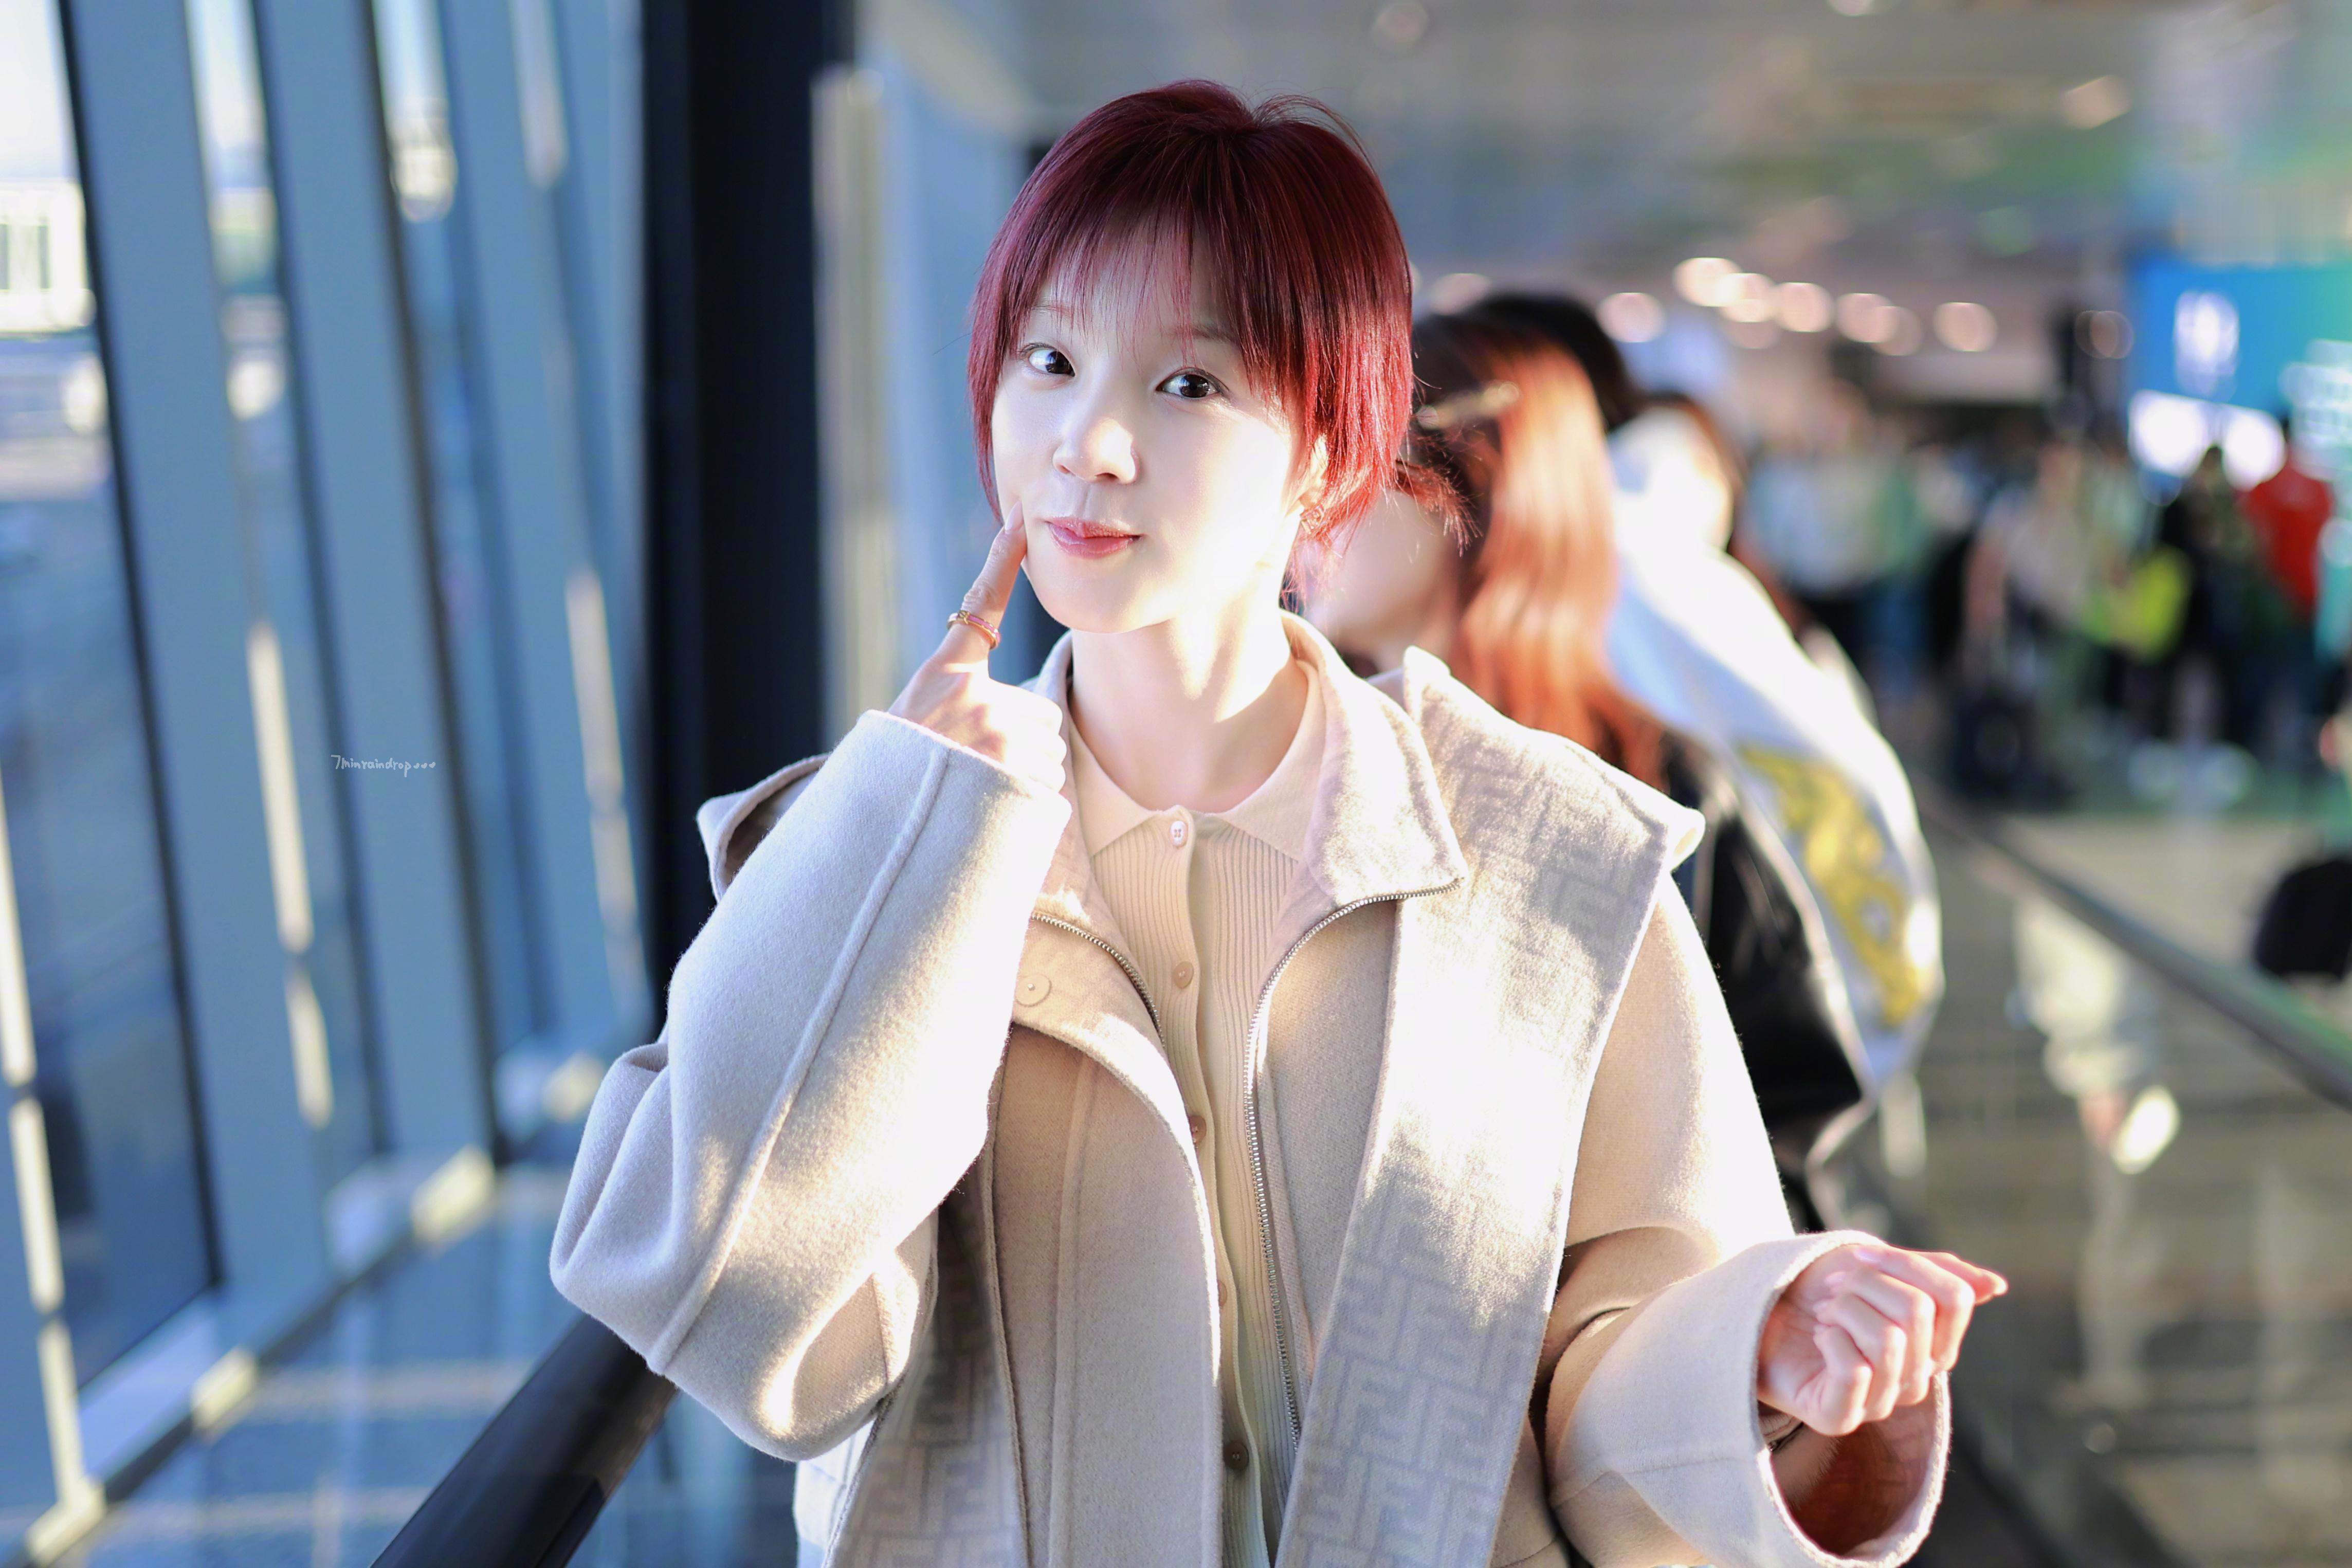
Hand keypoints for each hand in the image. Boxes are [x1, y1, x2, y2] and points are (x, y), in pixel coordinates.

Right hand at [888, 506, 1067, 793]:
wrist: (885, 815)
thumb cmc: (904, 764)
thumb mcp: (921, 716)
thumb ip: (966, 696)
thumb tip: (1022, 708)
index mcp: (947, 673)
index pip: (981, 604)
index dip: (1003, 557)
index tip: (1018, 516)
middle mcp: (975, 695)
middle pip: (1042, 711)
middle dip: (1024, 738)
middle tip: (981, 759)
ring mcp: (996, 733)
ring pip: (1050, 749)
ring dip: (1030, 767)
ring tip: (985, 779)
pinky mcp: (1013, 771)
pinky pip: (1050, 779)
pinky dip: (1034, 793)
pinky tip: (997, 800)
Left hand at [1757, 1245, 2005, 1435]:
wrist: (1756, 1315)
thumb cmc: (1816, 1292)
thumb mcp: (1874, 1269)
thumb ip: (1934, 1274)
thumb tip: (1996, 1286)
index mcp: (1933, 1345)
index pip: (1954, 1297)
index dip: (1906, 1264)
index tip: (1857, 1256)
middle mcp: (1915, 1379)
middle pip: (1917, 1312)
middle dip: (1865, 1285)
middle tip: (1831, 1289)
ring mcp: (1879, 1403)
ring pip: (1888, 1340)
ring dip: (1844, 1310)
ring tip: (1823, 1314)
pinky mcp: (1840, 1418)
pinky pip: (1857, 1372)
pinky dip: (1832, 1339)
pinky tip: (1819, 1337)